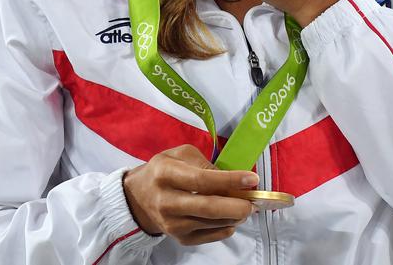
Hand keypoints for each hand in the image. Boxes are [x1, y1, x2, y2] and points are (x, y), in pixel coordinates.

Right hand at [123, 144, 258, 245]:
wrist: (138, 197)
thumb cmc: (163, 171)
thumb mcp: (180, 154)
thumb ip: (205, 164)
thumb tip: (232, 179)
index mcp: (166, 174)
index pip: (201, 180)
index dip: (229, 180)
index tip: (252, 179)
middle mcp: (167, 201)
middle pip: (208, 207)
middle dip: (237, 205)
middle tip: (253, 201)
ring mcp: (172, 223)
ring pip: (212, 223)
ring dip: (235, 216)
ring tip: (245, 206)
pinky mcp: (179, 238)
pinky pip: (210, 236)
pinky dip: (226, 227)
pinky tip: (231, 217)